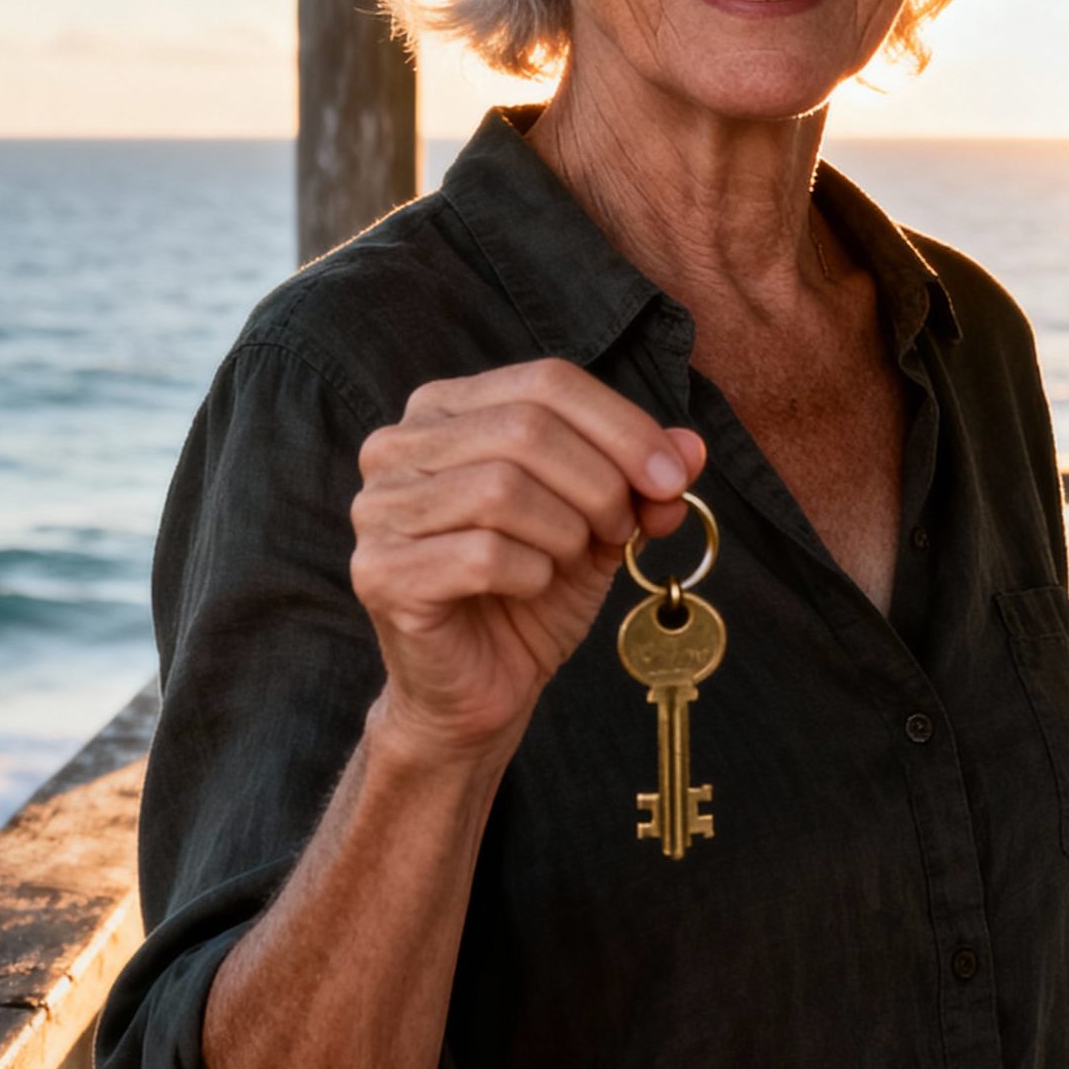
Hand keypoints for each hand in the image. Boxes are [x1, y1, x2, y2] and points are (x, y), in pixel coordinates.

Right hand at [350, 358, 704, 772]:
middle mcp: (398, 445)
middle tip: (622, 531)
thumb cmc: (530, 593)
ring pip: (502, 489)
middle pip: (527, 429)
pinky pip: (481, 554)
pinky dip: (531, 574)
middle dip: (600, 483)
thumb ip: (639, 479)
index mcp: (445, 409)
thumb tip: (690, 448)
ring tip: (571, 561)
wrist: (478, 688)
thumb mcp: (599, 525)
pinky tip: (530, 588)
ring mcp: (378, 508)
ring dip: (565, 532)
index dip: (623, 426)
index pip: (547, 380)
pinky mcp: (380, 573)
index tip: (672, 479)